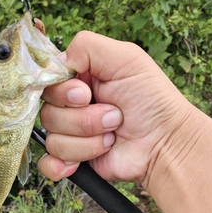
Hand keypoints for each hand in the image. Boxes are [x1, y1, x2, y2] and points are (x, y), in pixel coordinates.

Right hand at [38, 31, 193, 190]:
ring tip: (112, 136)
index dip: (63, 93)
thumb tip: (57, 63)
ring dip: (87, 141)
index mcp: (78, 80)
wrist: (165, 142)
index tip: (86, 94)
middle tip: (114, 117)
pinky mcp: (73, 161)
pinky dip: (61, 165)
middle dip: (83, 119)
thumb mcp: (125, 58)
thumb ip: (86, 47)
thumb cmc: (151, 99)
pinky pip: (49, 164)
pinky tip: (77, 165)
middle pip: (48, 114)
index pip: (46, 84)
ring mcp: (71, 135)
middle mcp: (70, 107)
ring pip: (53, 140)